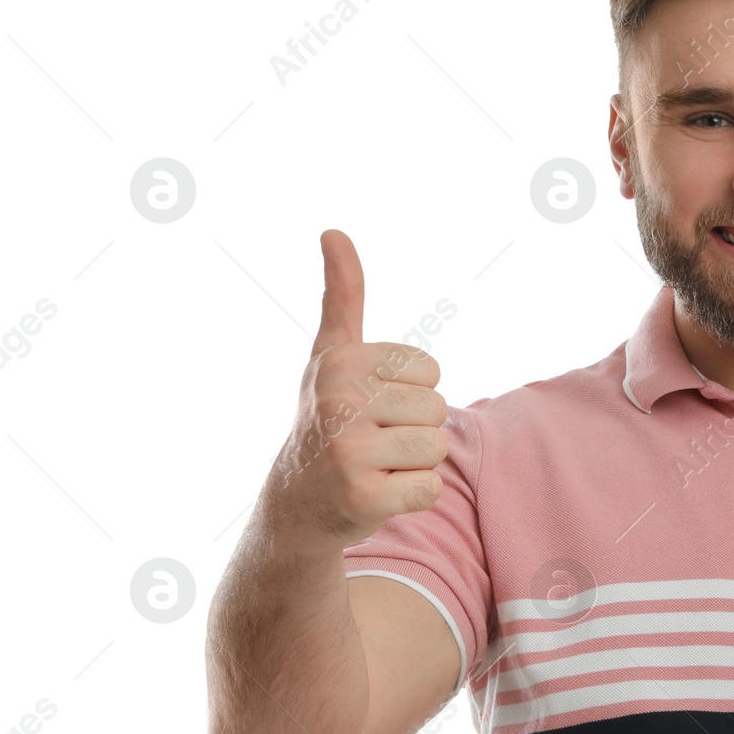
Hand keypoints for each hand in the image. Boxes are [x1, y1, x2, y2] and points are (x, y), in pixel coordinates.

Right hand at [269, 229, 448, 545]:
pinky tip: (376, 494)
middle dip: (413, 428)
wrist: (297, 503)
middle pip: (437, 409)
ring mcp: (348, 452)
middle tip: (372, 441)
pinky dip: (411, 496)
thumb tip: (333, 230)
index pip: (430, 370)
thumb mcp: (331, 353)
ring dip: (413, 463)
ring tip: (374, 465)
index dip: (409, 391)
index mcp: (340, 362)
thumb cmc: (327, 418)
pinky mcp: (362, 498)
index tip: (368, 404)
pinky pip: (429, 488)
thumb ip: (343, 295)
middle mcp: (337, 402)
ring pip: (435, 448)